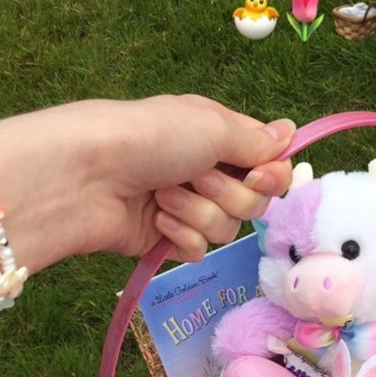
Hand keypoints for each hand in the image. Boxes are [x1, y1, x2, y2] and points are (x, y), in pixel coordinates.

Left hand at [0, 96, 295, 270]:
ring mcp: (185, 206)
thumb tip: (289, 133)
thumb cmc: (148, 137)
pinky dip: (180, 237)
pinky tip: (157, 222)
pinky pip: (198, 251)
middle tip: (195, 177)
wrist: (86, 177)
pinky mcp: (164, 239)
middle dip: (227, 194)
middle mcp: (205, 170)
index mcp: (217, 135)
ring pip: (226, 229)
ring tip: (163, 197)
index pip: (268, 164)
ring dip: (197, 213)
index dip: (271, 176)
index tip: (258, 176)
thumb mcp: (211, 125)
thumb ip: (255, 141)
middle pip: (253, 202)